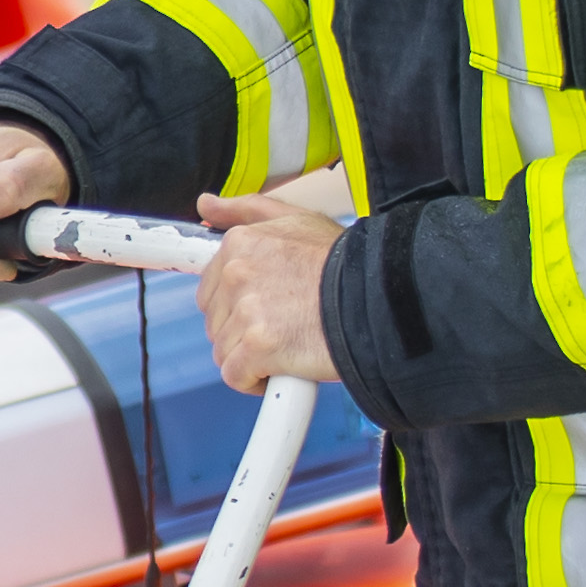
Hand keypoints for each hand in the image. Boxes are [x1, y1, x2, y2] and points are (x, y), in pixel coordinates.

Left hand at [200, 182, 349, 392]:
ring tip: (289, 348)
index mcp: (241, 243)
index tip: (261, 313)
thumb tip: (206, 205)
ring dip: (252, 358)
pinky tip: (282, 371)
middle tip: (282, 330)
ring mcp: (246, 310)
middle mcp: (237, 273)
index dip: (235, 306)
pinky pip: (235, 375)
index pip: (211, 288)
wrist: (379, 300)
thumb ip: (246, 211)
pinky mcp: (257, 346)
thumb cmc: (345, 264)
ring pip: (225, 350)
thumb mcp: (298, 221)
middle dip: (243, 332)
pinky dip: (255, 382)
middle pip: (216, 321)